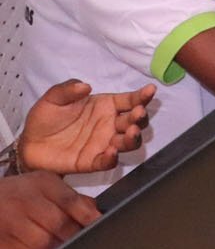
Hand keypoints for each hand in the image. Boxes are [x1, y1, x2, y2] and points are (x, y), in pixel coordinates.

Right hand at [0, 173, 98, 248]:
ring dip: (60, 248)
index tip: (100, 225)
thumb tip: (96, 213)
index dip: (88, 216)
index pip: (70, 201)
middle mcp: (25, 200)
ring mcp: (11, 221)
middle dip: (75, 235)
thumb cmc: (18, 194)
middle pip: (59, 224)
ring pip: (45, 244)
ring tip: (64, 245)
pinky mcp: (2, 241)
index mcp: (42, 183)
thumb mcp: (46, 186)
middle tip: (84, 240)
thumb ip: (72, 198)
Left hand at [18, 80, 154, 174]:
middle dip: (140, 117)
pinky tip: (111, 152)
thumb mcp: (53, 98)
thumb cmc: (45, 119)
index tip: (150, 91)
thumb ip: (67, 89)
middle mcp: (110, 125)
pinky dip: (112, 158)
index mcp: (105, 107)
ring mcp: (104, 144)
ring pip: (128, 142)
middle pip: (134, 121)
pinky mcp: (93, 162)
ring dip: (133, 138)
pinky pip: (108, 162)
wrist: (29, 144)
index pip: (129, 100)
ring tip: (130, 132)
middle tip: (138, 113)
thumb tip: (85, 86)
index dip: (142, 96)